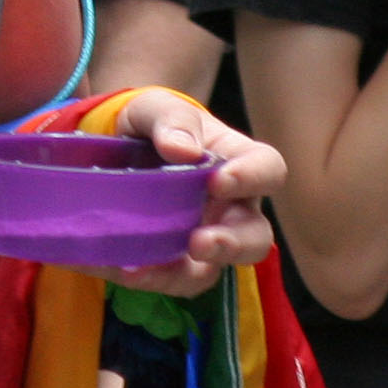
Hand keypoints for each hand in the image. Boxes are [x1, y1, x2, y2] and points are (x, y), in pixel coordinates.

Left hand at [99, 86, 285, 297]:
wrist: (119, 147)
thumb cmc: (155, 123)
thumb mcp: (158, 108)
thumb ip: (173, 120)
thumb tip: (182, 150)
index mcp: (237, 161)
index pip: (268, 169)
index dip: (252, 178)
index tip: (219, 181)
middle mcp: (232, 205)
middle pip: (255, 234)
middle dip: (232, 244)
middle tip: (199, 242)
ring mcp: (207, 235)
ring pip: (218, 267)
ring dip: (191, 270)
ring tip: (154, 265)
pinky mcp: (178, 260)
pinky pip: (176, 279)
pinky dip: (152, 277)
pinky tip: (124, 268)